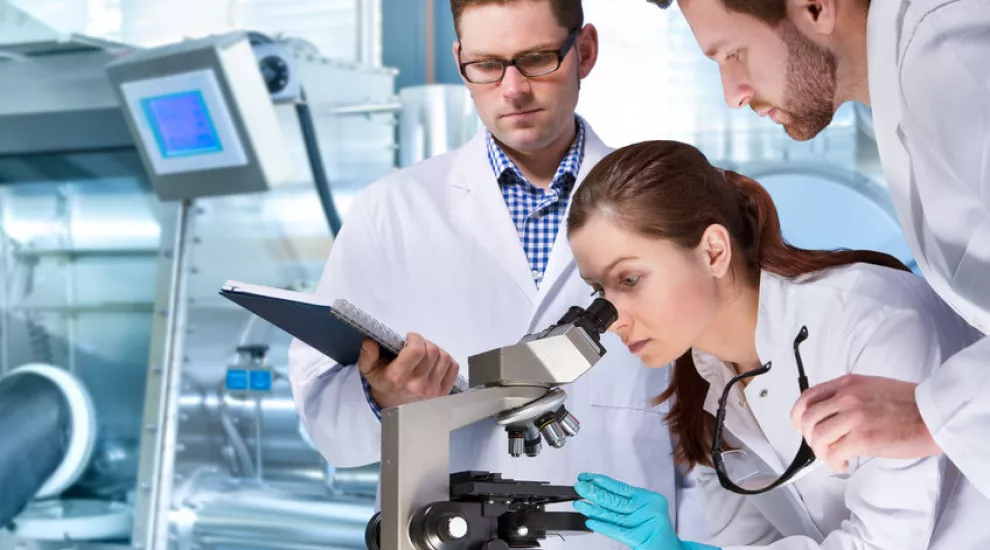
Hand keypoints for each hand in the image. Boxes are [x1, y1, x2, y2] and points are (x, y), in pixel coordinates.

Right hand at [358, 333, 459, 408]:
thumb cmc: (385, 386)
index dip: (415, 338)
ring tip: (426, 355)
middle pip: (432, 351)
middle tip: (417, 347)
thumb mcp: (370, 371)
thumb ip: (368, 355)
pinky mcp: (443, 393)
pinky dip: (446, 361)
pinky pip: (453, 368)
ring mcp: (432, 391)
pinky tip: (435, 363)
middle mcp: (417, 385)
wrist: (395, 411)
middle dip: (425, 343)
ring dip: (436, 351)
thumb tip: (369, 342)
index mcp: (398, 377)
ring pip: (444, 357)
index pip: (417, 350)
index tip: (410, 339)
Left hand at [573, 473, 717, 549]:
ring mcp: (645, 521)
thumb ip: (625, 505)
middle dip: (594, 493)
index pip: (620, 488)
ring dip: (594, 508)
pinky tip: (591, 521)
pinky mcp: (640, 536)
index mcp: (648, 498)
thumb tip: (598, 497)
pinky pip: (617, 530)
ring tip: (580, 504)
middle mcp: (647, 507)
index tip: (586, 478)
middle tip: (579, 487)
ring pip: (613, 514)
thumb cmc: (657, 532)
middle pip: (614, 499)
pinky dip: (602, 526)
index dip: (601, 482)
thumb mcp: (642, 512)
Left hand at [791, 374, 941, 471]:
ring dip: (820, 451)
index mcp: (847, 384)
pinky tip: (843, 464)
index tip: (803, 428)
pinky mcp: (863, 438)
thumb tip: (829, 416)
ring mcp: (854, 417)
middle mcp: (846, 397)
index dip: (799, 416)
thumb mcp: (871, 387)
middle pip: (808, 419)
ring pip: (818, 436)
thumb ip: (848, 396)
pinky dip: (834, 462)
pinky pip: (834, 453)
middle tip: (820, 447)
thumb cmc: (908, 404)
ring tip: (832, 457)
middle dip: (809, 437)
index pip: (807, 397)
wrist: (933, 414)